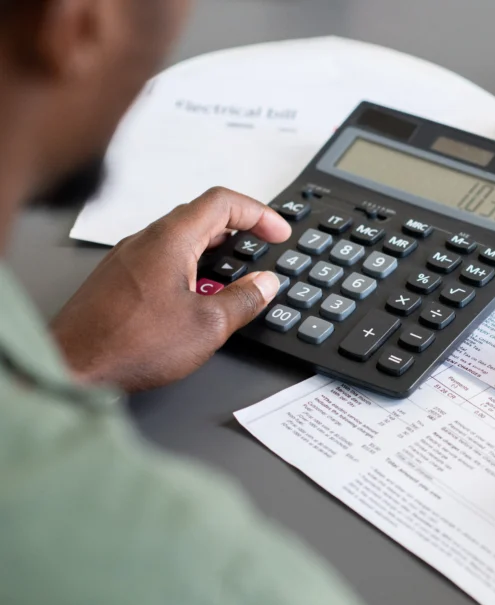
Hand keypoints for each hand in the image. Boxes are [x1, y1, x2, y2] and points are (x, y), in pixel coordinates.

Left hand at [52, 187, 290, 392]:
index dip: (258, 213)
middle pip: (201, 216)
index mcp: (169, 240)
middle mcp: (145, 241)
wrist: (72, 368)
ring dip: (214, 250)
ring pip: (180, 238)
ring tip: (236, 275)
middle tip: (263, 246)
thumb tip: (264, 284)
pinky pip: (162, 259)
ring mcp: (127, 259)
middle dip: (239, 228)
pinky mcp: (118, 280)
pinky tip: (199, 296)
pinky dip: (190, 266)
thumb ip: (243, 299)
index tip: (278, 231)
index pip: (222, 202)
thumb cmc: (129, 345)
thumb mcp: (207, 325)